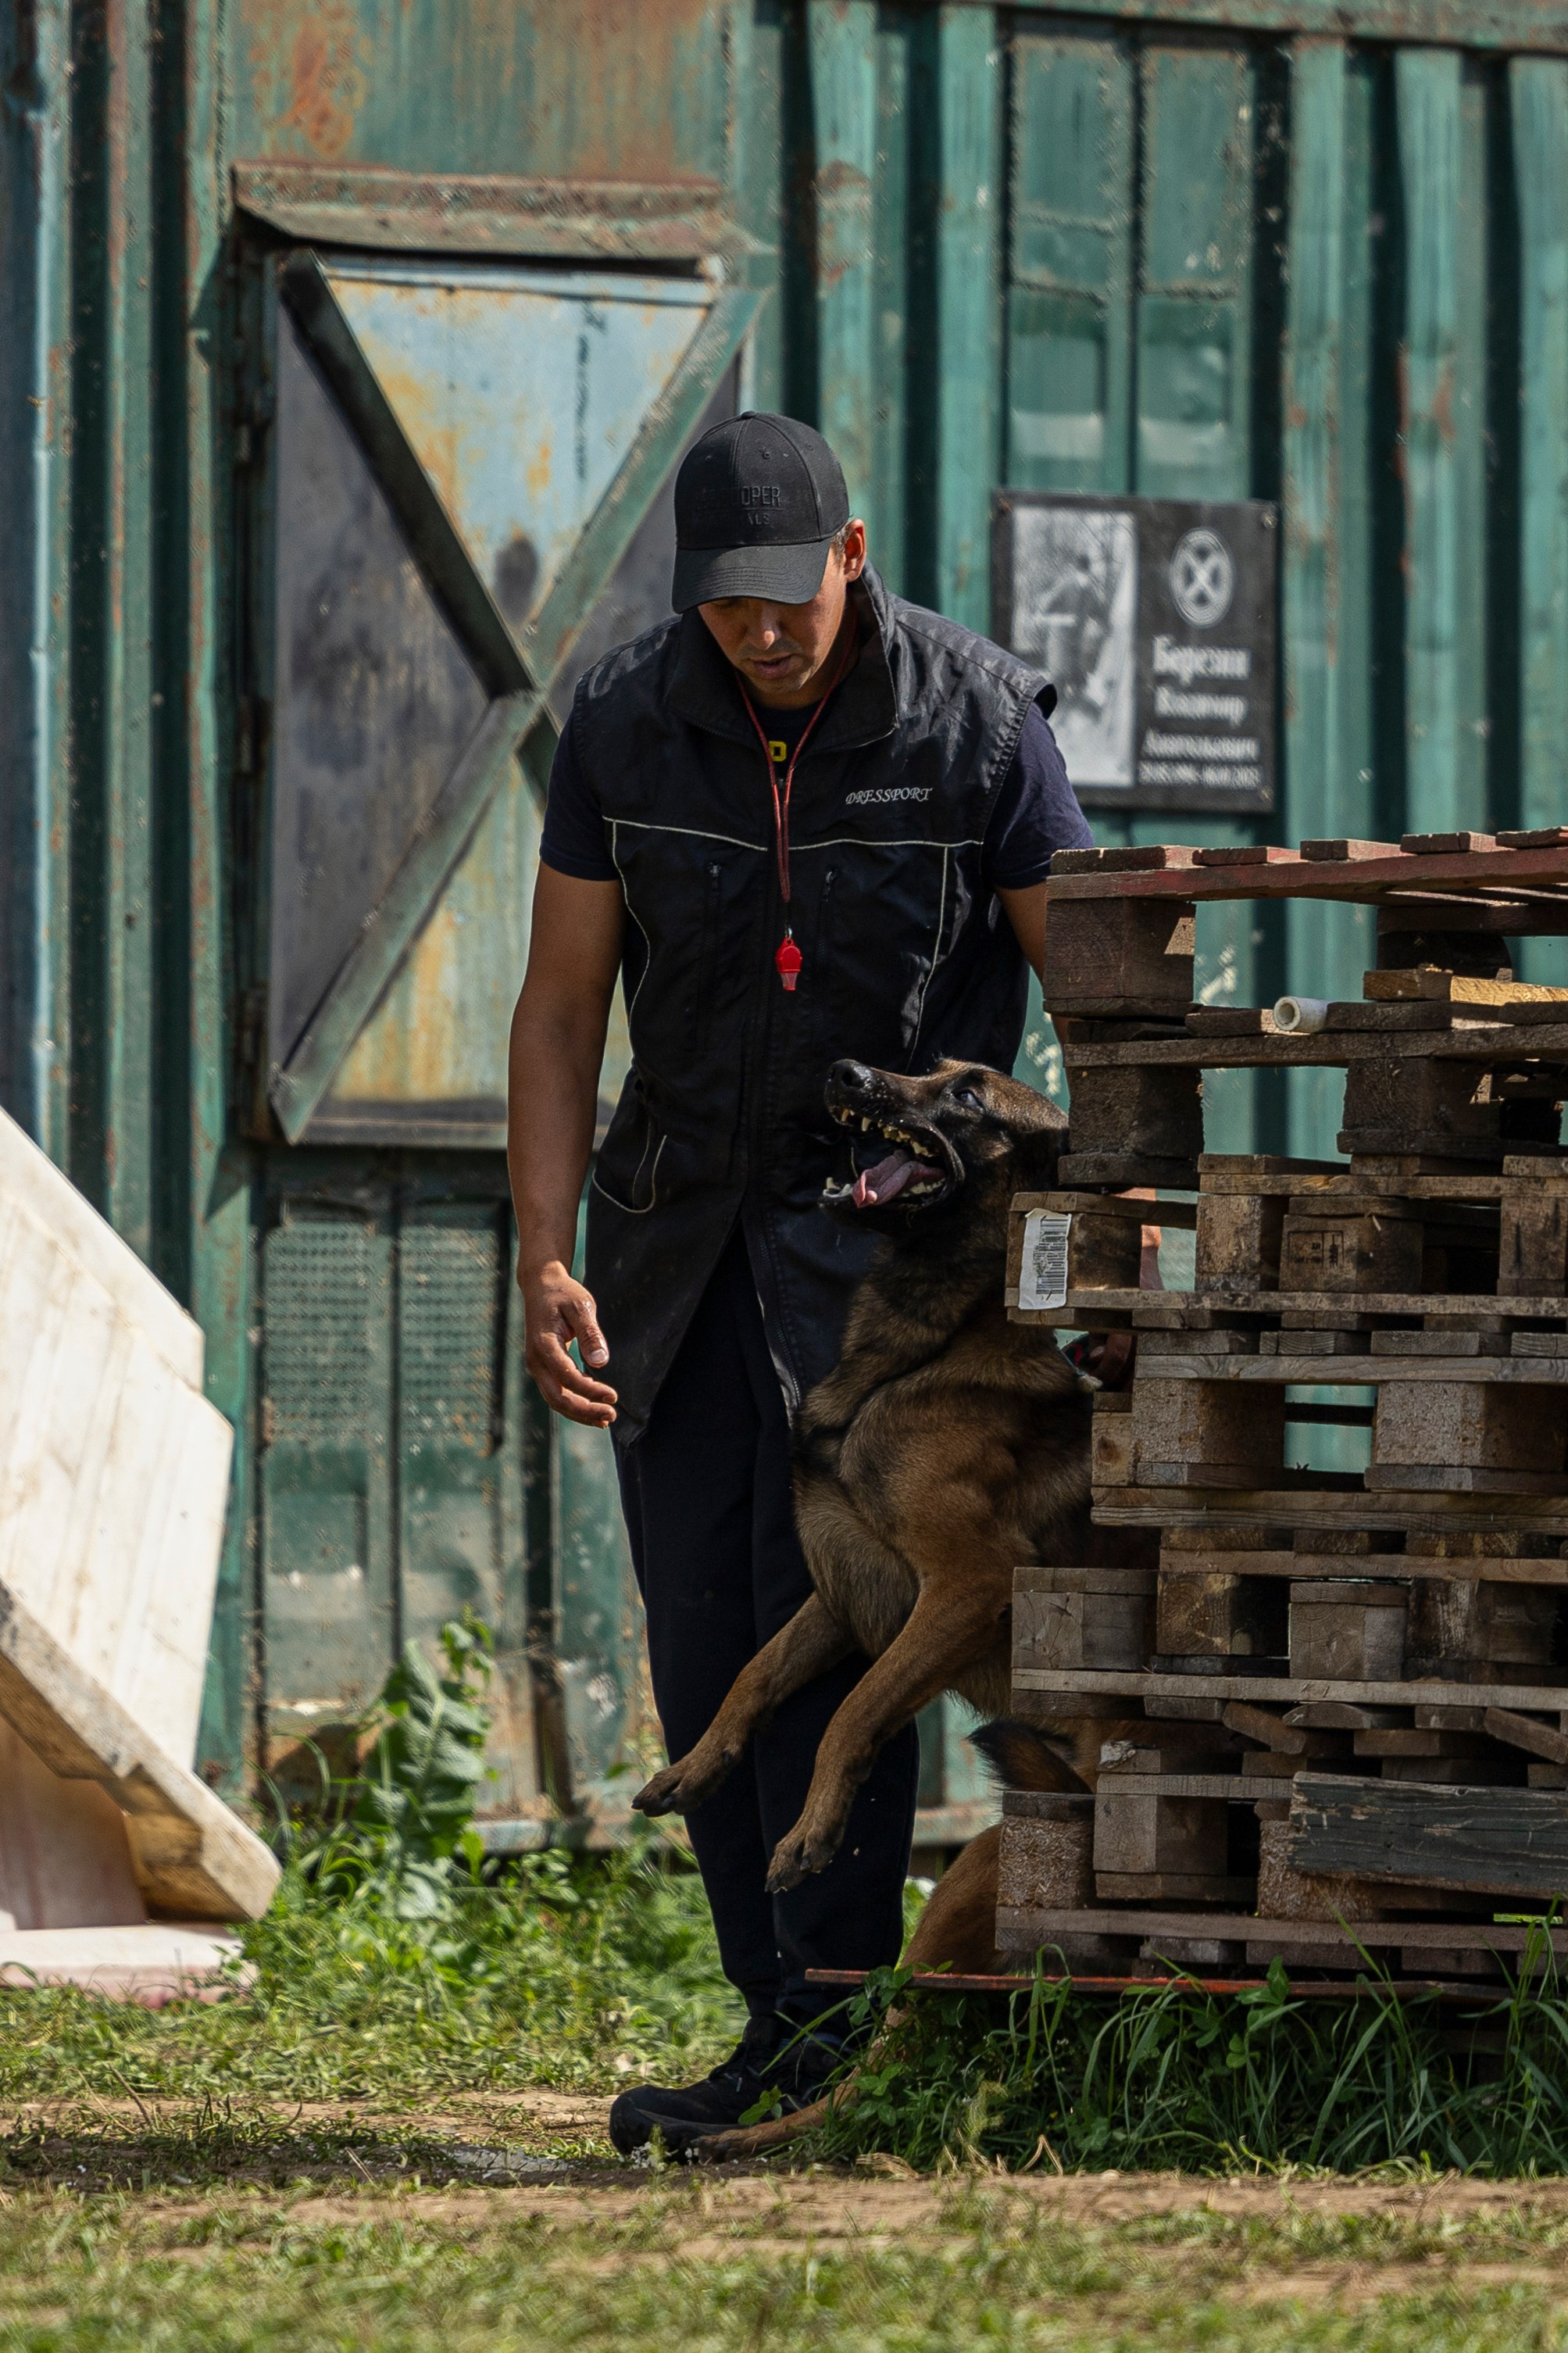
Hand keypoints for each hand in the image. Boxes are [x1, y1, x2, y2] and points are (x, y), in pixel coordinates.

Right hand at [521, 1257, 617, 1427]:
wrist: (541, 1286)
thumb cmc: (564, 1293)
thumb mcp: (581, 1306)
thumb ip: (590, 1333)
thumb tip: (601, 1362)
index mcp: (543, 1344)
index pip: (566, 1376)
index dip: (590, 1390)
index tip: (614, 1396)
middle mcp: (535, 1360)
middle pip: (557, 1397)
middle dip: (584, 1411)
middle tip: (611, 1417)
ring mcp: (537, 1366)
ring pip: (555, 1400)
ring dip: (580, 1412)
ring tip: (606, 1420)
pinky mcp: (544, 1368)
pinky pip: (557, 1392)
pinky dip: (575, 1403)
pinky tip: (595, 1407)